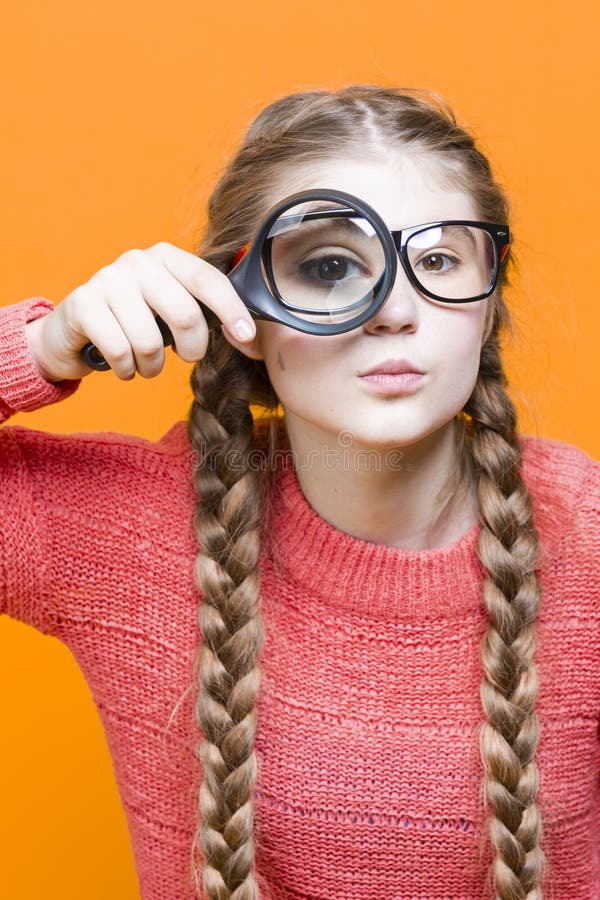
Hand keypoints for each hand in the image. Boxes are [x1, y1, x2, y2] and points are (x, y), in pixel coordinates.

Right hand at [24, 242, 255, 381]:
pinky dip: (126, 370)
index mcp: (166, 256)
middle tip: (187, 357)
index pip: (207, 280)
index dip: (231, 310)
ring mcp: (107, 280)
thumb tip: (250, 338)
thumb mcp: (171, 310)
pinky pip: (120, 352)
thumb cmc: (135, 323)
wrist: (74, 330)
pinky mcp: (82, 304)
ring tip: (146, 364)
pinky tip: (123, 366)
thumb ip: (206, 315)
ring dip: (153, 366)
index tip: (246, 338)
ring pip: (150, 341)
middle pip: (185, 315)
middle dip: (193, 349)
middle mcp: (138, 261)